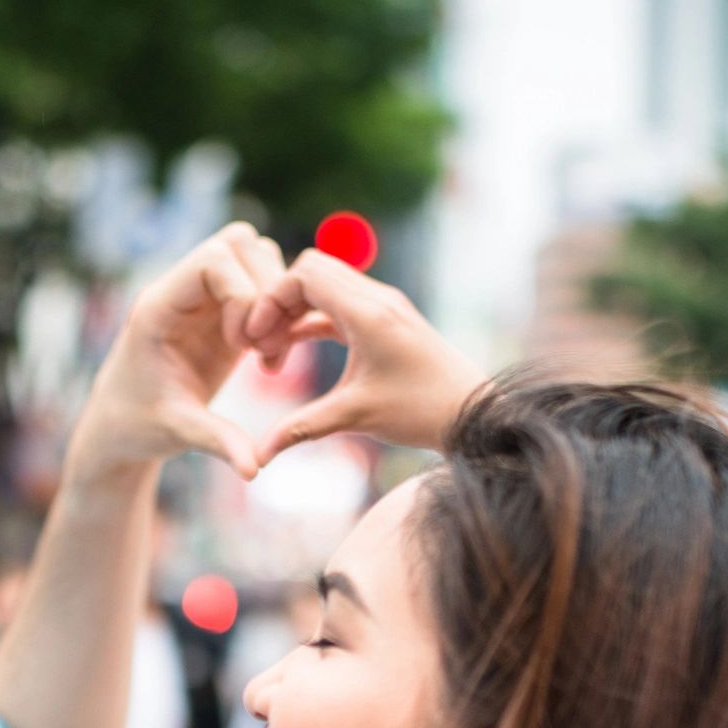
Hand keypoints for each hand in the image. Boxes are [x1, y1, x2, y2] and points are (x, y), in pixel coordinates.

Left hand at [69, 222, 303, 483]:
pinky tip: (268, 361)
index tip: (240, 345)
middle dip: (266, 293)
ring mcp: (203, 298)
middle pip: (240, 244)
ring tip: (267, 356)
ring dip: (275, 302)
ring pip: (255, 257)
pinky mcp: (221, 312)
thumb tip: (254, 470)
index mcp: (160, 305)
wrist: (123, 427)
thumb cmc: (138, 426)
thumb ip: (218, 442)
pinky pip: (260, 287)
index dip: (241, 293)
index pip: (214, 258)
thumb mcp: (178, 432)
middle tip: (262, 351)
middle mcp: (181, 291)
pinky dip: (276, 316)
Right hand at [243, 249, 488, 462]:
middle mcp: (377, 299)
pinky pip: (338, 305)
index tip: (254, 337)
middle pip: (311, 271)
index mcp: (367, 312)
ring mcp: (384, 307)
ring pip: (324, 286)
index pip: (304, 273)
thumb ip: (301, 428)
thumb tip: (260, 456)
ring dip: (295, 311)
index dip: (271, 299)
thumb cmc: (420, 412)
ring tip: (273, 351)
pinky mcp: (387, 321)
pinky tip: (294, 347)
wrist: (473, 414)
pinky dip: (313, 319)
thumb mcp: (355, 417)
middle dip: (278, 302)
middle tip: (260, 343)